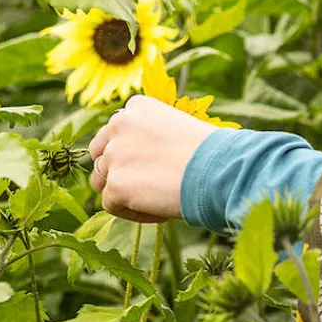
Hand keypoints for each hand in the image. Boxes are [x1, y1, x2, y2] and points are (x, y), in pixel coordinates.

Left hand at [88, 94, 215, 222]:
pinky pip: (111, 205)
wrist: (220, 170)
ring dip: (123, 194)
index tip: (157, 168)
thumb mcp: (181, 130)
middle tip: (148, 188)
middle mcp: (119, 124)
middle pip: (101, 154)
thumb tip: (144, 163)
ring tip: (157, 202)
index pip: (116, 132)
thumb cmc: (214, 155)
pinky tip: (160, 212)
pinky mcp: (116, 183)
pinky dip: (132, 213)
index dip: (131, 154)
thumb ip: (154, 138)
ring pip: (101, 181)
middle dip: (119, 172)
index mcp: (137, 107)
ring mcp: (114, 154)